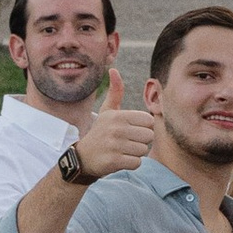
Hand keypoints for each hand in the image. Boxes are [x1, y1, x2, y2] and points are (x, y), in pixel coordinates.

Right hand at [71, 68, 154, 184]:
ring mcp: (114, 145)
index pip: (149, 121)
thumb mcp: (107, 111)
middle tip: (126, 142)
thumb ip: (115, 92)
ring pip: (143, 150)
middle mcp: (116, 129)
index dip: (143, 127)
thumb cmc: (101, 132)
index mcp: (118, 115)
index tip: (130, 130)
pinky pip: (137, 163)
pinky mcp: (113, 161)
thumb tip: (113, 69)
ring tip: (121, 150)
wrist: (83, 158)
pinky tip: (119, 159)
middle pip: (149, 136)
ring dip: (135, 153)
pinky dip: (131, 163)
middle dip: (140, 141)